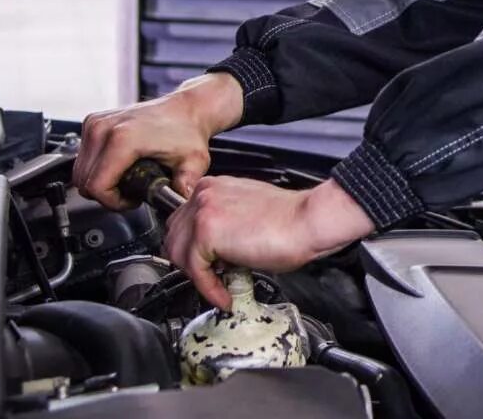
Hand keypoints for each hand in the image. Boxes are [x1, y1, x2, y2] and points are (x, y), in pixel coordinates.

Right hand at [74, 73, 243, 209]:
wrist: (185, 108)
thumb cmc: (187, 131)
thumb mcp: (194, 162)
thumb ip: (186, 185)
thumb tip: (180, 203)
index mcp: (123, 138)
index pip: (97, 186)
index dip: (112, 202)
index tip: (132, 200)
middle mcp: (104, 127)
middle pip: (83, 181)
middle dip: (106, 195)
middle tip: (130, 192)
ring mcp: (96, 123)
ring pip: (80, 171)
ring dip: (99, 182)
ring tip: (126, 181)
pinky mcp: (93, 122)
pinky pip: (83, 158)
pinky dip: (96, 168)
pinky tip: (118, 168)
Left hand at [162, 177, 374, 308]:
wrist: (308, 220)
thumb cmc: (290, 220)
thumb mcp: (246, 215)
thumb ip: (224, 226)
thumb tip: (215, 252)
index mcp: (213, 187)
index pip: (182, 222)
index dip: (192, 250)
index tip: (205, 267)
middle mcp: (204, 194)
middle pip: (174, 238)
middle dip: (190, 264)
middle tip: (211, 280)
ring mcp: (203, 210)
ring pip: (178, 254)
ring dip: (198, 278)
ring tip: (220, 288)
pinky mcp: (207, 231)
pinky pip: (195, 270)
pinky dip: (209, 289)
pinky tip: (225, 295)